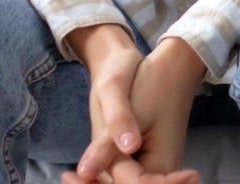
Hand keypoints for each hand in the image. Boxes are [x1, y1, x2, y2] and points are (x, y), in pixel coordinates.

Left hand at [64, 35, 202, 183]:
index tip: (70, 175)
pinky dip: (107, 175)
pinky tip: (88, 169)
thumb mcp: (125, 113)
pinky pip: (128, 177)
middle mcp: (165, 172)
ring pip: (126, 183)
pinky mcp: (152, 162)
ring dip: (98, 181)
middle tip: (68, 174)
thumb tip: (84, 173)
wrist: (172, 66)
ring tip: (71, 174)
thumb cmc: (151, 84)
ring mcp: (160, 168)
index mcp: (162, 165)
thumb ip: (106, 147)